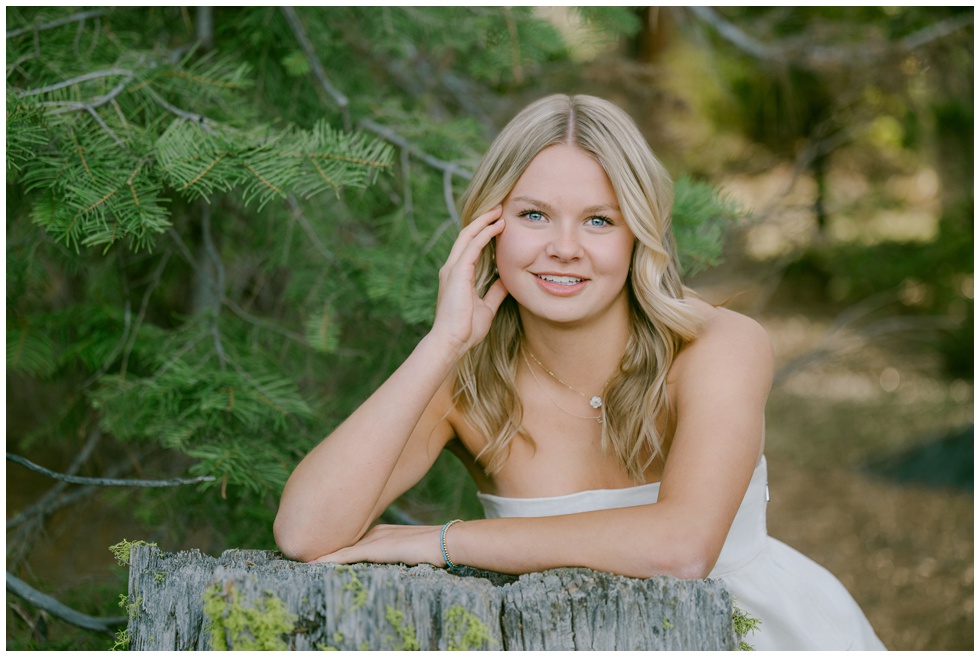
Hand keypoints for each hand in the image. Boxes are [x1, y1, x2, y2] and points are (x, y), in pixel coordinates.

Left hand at [310, 524, 446, 567]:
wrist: (447, 541)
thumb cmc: (434, 546)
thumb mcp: (410, 547)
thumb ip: (395, 551)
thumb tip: (391, 558)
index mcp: (379, 531)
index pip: (350, 536)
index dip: (332, 541)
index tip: (315, 541)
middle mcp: (373, 532)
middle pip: (340, 539)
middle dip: (321, 543)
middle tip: (297, 546)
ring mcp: (374, 540)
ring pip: (340, 547)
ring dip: (321, 553)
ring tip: (298, 556)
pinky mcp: (376, 550)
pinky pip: (347, 556)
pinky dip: (330, 560)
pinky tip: (314, 564)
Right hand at [432, 205, 507, 355]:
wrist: (451, 342)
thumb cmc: (466, 330)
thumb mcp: (486, 307)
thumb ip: (495, 292)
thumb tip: (506, 281)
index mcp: (458, 276)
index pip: (469, 247)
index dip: (482, 233)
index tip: (498, 224)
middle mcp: (452, 268)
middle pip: (466, 236)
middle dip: (482, 221)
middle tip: (498, 209)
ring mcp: (453, 269)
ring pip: (468, 236)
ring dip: (484, 222)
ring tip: (499, 211)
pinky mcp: (457, 272)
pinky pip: (472, 247)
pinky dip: (484, 234)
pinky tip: (496, 227)